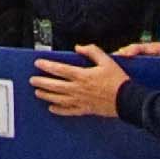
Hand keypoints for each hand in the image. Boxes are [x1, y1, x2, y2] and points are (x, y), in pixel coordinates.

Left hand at [26, 44, 141, 117]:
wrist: (127, 99)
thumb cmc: (117, 81)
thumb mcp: (107, 60)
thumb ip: (92, 51)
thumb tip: (79, 47)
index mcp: (82, 75)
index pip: (60, 69)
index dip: (47, 66)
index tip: (38, 63)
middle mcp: (78, 89)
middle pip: (55, 85)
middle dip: (42, 82)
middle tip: (32, 80)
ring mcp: (80, 101)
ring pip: (58, 99)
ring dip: (46, 95)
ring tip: (38, 92)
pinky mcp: (85, 109)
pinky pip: (68, 111)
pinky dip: (59, 110)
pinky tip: (52, 108)